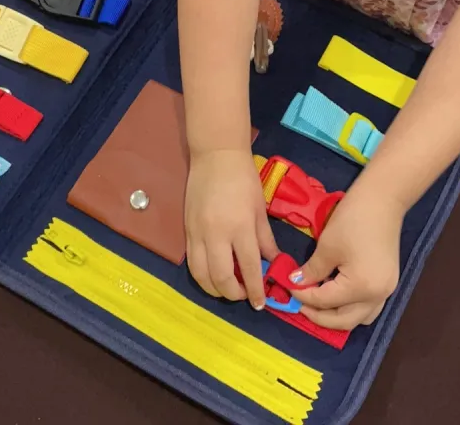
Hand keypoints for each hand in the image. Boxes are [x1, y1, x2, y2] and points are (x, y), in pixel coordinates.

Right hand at [185, 148, 278, 308]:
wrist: (216, 156)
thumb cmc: (243, 179)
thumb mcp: (259, 209)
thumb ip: (265, 239)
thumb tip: (272, 263)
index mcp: (240, 228)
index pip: (249, 269)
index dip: (255, 291)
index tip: (260, 304)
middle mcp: (216, 235)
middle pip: (221, 278)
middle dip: (233, 294)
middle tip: (243, 295)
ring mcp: (197, 233)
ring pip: (200, 274)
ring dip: (214, 289)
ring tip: (227, 289)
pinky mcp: (186, 229)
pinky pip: (192, 261)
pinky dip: (202, 274)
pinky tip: (212, 273)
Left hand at [289, 183, 403, 329]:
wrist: (382, 201)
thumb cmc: (352, 221)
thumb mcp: (327, 247)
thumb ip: (312, 270)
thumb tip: (296, 283)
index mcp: (361, 288)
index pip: (325, 301)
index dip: (303, 296)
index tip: (286, 288)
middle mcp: (377, 296)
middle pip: (344, 320)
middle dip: (319, 316)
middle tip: (298, 305)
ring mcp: (386, 291)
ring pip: (359, 317)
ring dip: (336, 315)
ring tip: (315, 303)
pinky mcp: (387, 282)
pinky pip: (368, 306)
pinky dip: (350, 306)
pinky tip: (334, 294)